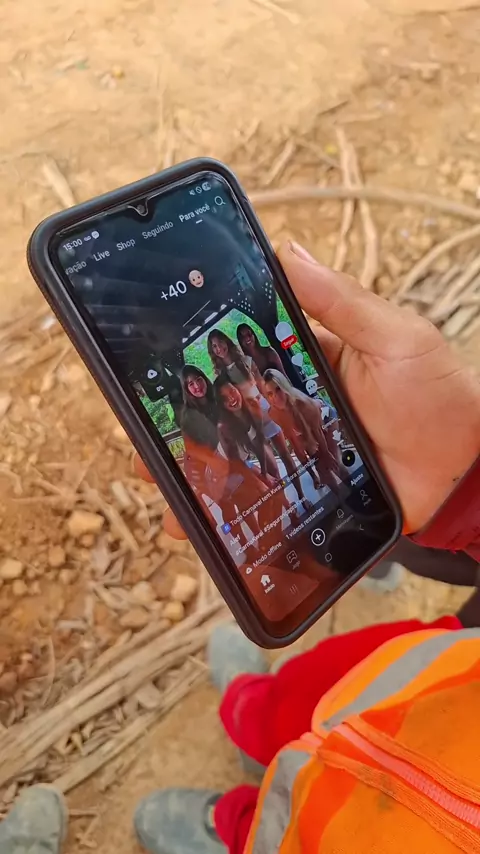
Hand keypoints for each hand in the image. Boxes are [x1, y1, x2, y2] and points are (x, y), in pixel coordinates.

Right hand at [135, 242, 479, 536]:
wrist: (466, 473)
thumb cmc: (439, 395)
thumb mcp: (395, 337)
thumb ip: (342, 301)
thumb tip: (289, 252)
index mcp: (306, 358)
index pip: (241, 350)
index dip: (199, 355)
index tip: (157, 359)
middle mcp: (292, 403)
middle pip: (225, 408)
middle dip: (180, 420)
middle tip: (140, 430)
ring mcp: (294, 449)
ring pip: (232, 455)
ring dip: (191, 467)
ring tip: (156, 479)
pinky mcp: (303, 490)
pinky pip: (257, 497)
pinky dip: (224, 508)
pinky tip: (195, 521)